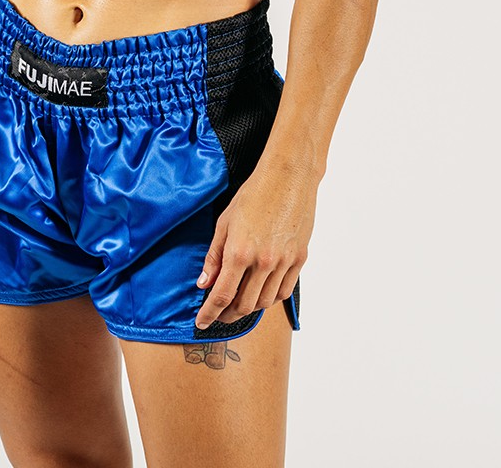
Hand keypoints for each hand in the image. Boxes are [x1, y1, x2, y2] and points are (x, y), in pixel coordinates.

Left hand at [193, 156, 316, 330]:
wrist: (288, 177)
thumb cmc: (253, 194)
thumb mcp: (224, 222)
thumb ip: (214, 256)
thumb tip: (204, 283)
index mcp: (239, 251)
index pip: (221, 295)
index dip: (209, 313)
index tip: (201, 322)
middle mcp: (262, 262)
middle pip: (243, 305)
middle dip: (227, 315)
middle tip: (218, 314)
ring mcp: (283, 262)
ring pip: (264, 302)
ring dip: (248, 309)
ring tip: (237, 305)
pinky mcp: (299, 259)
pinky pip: (283, 291)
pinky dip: (269, 298)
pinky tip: (260, 293)